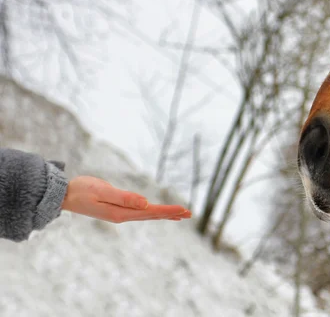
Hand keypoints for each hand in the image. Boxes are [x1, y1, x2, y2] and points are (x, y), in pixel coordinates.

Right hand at [61, 176, 191, 222]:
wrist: (64, 195)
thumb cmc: (82, 190)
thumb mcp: (103, 191)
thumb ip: (124, 198)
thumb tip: (145, 204)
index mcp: (121, 213)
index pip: (151, 212)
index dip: (168, 211)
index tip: (184, 210)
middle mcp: (122, 216)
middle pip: (152, 216)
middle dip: (171, 214)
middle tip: (190, 214)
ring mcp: (119, 214)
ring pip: (147, 215)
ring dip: (164, 214)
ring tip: (180, 215)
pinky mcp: (116, 210)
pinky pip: (140, 213)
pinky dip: (152, 212)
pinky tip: (156, 213)